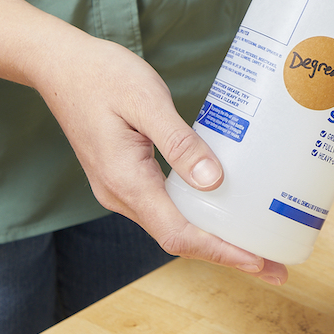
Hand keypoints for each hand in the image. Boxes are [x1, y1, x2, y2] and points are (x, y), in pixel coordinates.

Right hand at [34, 31, 288, 284]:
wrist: (59, 65)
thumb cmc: (102, 75)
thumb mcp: (146, 101)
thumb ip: (178, 142)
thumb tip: (212, 181)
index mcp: (126, 181)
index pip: (179, 234)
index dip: (221, 252)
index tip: (259, 263)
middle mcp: (121, 195)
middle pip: (180, 239)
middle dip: (227, 255)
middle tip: (274, 268)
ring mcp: (121, 188)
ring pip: (173, 226)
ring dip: (214, 240)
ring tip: (258, 245)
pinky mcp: (126, 176)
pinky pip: (167, 207)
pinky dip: (198, 217)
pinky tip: (223, 211)